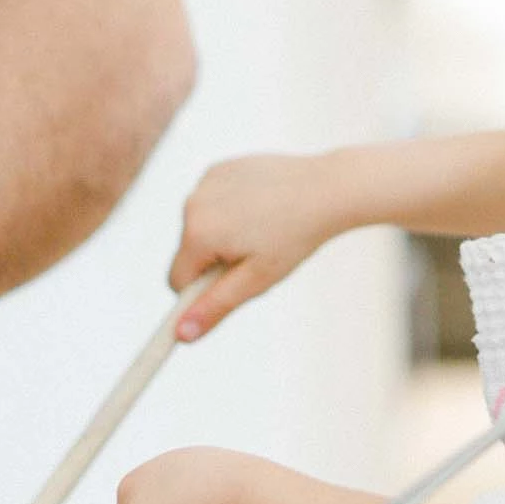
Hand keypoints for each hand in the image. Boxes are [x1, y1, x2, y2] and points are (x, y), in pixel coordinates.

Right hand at [170, 155, 364, 338]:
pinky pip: (212, 203)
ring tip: (264, 229)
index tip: (231, 287)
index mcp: (197, 233)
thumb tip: (180, 335)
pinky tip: (262, 205)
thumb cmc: (295, 237)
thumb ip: (215, 307)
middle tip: (258, 254)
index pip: (177, 282)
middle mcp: (192, 203)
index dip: (202, 293)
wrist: (327, 188)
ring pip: (200, 228)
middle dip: (214, 262)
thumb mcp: (257, 280)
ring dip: (222, 235)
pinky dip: (229, 209)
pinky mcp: (219, 168)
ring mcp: (205, 181)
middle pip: (188, 253)